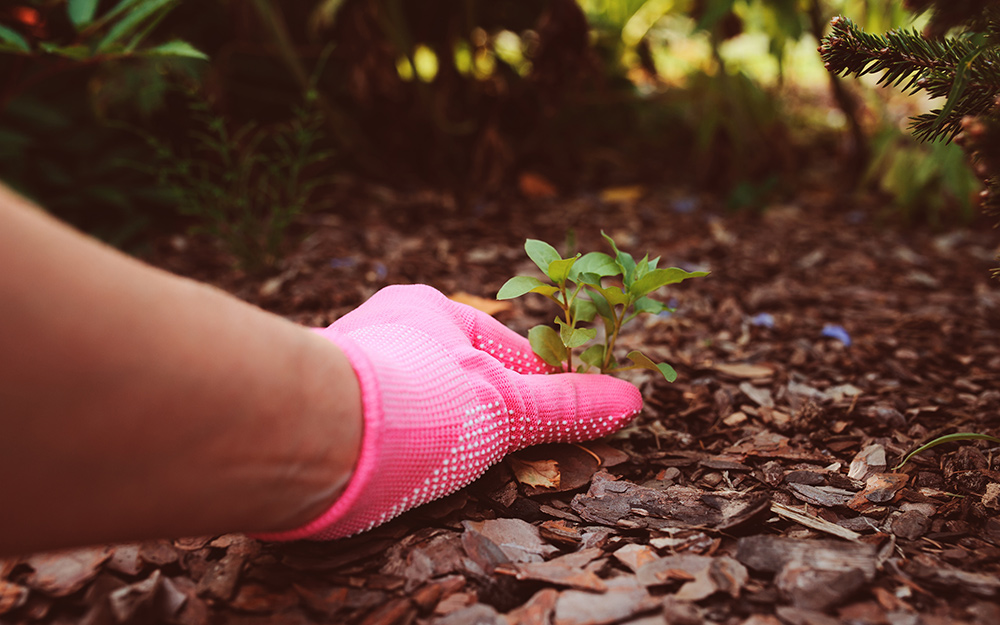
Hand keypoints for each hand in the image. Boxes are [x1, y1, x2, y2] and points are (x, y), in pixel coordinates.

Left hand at [256, 284, 642, 540]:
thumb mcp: (507, 408)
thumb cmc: (417, 403)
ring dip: (435, 434)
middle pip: (454, 376)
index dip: (536, 387)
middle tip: (501, 454)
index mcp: (429, 309)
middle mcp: (383, 329)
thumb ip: (567, 407)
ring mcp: (345, 369)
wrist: (306, 436)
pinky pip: (371, 428)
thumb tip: (631, 401)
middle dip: (481, 413)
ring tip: (447, 469)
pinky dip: (393, 452)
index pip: (502, 348)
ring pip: (411, 402)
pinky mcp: (315, 413)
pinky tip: (398, 477)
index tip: (555, 424)